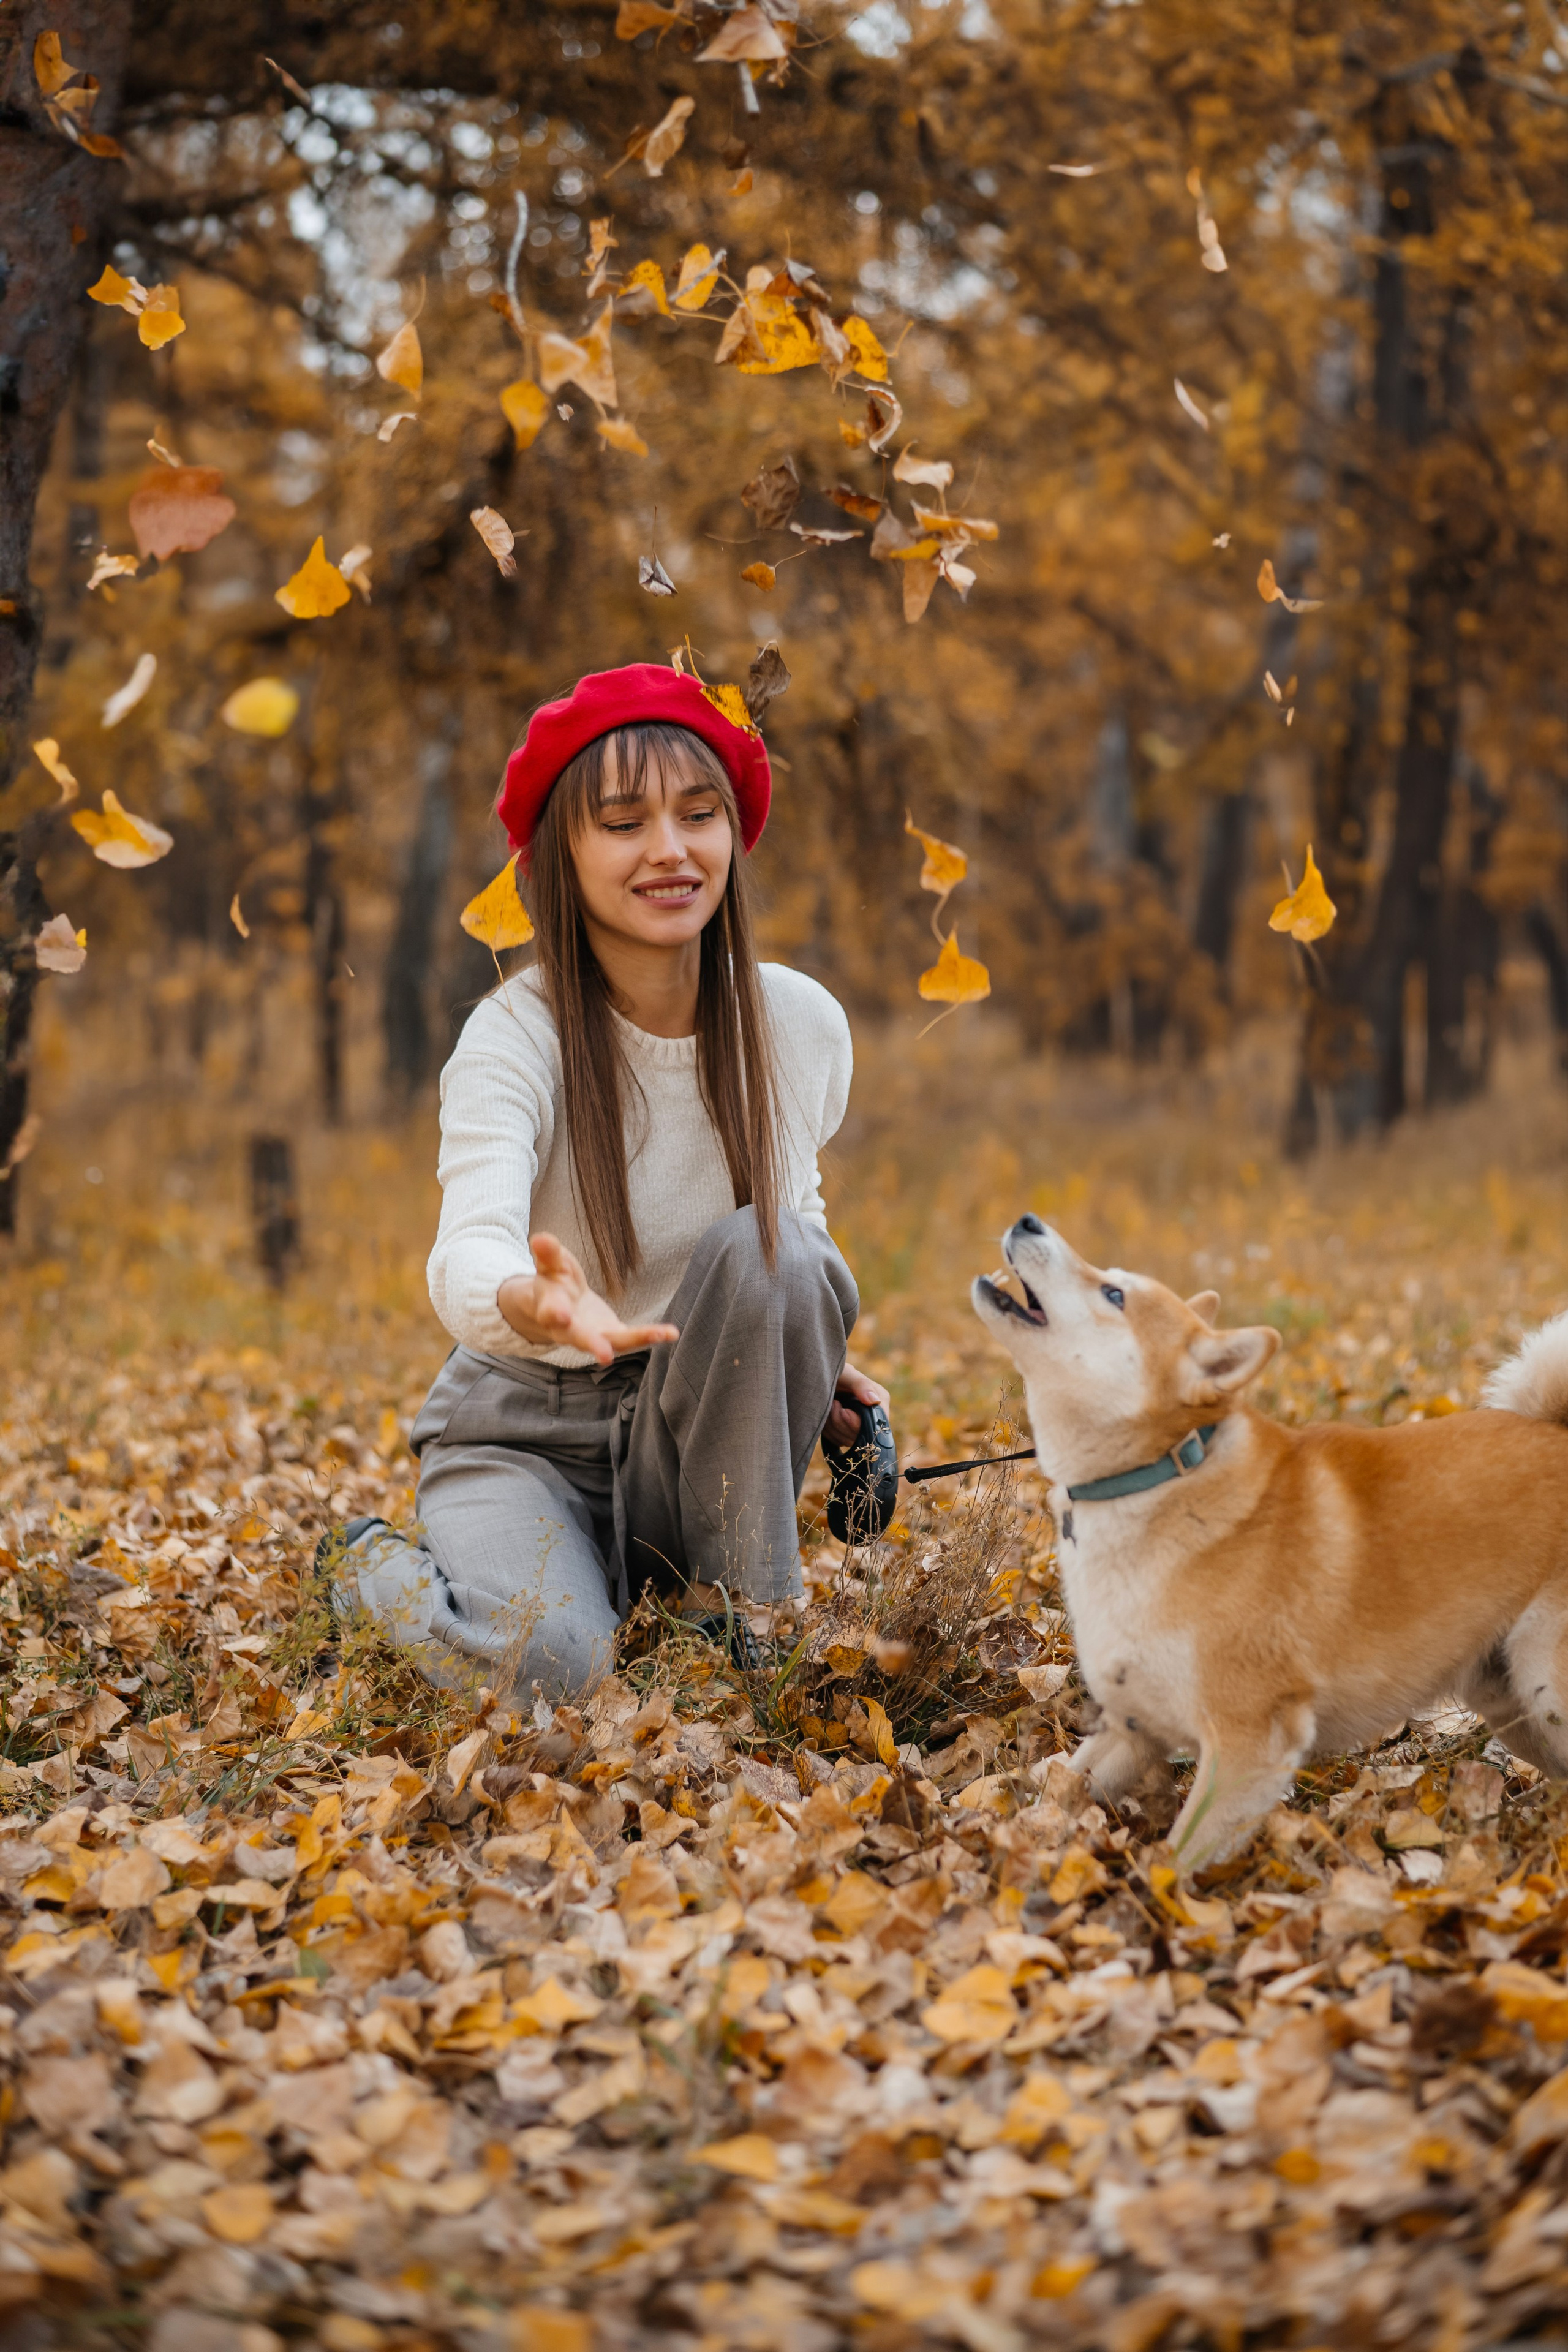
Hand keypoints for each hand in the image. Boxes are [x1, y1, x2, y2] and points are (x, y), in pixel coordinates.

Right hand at [497, 1232, 678, 1366]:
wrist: (558, 1307)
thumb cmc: (555, 1281)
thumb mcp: (550, 1265)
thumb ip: (547, 1254)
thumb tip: (540, 1238)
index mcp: (549, 1307)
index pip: (550, 1311)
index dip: (554, 1312)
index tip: (560, 1314)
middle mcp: (568, 1330)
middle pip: (579, 1338)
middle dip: (591, 1344)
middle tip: (605, 1355)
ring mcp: (592, 1336)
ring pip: (612, 1343)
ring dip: (636, 1339)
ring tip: (660, 1334)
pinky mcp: (612, 1337)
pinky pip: (631, 1339)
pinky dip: (651, 1336)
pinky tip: (672, 1332)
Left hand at [824, 1359, 890, 1449]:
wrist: (817, 1378)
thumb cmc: (835, 1371)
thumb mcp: (847, 1374)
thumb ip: (861, 1384)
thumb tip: (874, 1401)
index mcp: (879, 1400)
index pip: (877, 1423)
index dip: (858, 1422)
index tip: (843, 1411)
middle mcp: (872, 1416)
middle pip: (861, 1436)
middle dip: (842, 1422)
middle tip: (833, 1404)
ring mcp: (859, 1426)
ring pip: (848, 1440)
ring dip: (832, 1425)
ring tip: (830, 1406)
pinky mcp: (846, 1433)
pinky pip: (838, 1441)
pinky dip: (828, 1431)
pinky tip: (826, 1416)